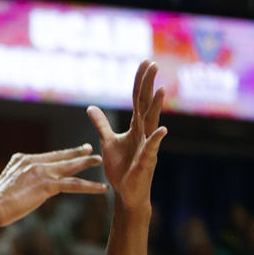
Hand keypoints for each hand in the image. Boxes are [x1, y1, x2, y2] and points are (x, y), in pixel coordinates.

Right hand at [0, 147, 106, 231]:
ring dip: (86, 163)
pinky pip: (73, 185)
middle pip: (60, 156)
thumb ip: (19, 180)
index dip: (61, 154)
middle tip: (90, 149)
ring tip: (100, 162)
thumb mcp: (7, 185)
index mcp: (22, 159)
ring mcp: (41, 172)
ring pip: (69, 167)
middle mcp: (33, 161)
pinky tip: (101, 189)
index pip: (47, 156)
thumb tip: (24, 186)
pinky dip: (89, 186)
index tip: (70, 151)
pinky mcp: (47, 185)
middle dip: (76, 153)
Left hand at [87, 59, 166, 212]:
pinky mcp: (146, 162)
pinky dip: (156, 140)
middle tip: (153, 63)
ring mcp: (147, 146)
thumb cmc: (121, 168)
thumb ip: (101, 124)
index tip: (145, 62)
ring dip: (156, 107)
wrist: (126, 193)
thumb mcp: (107, 142)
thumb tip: (91, 107)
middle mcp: (144, 132)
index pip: (138, 99)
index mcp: (136, 126)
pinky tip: (162, 130)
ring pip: (152, 123)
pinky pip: (152, 149)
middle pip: (146, 104)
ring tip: (161, 89)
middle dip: (149, 84)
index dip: (140, 81)